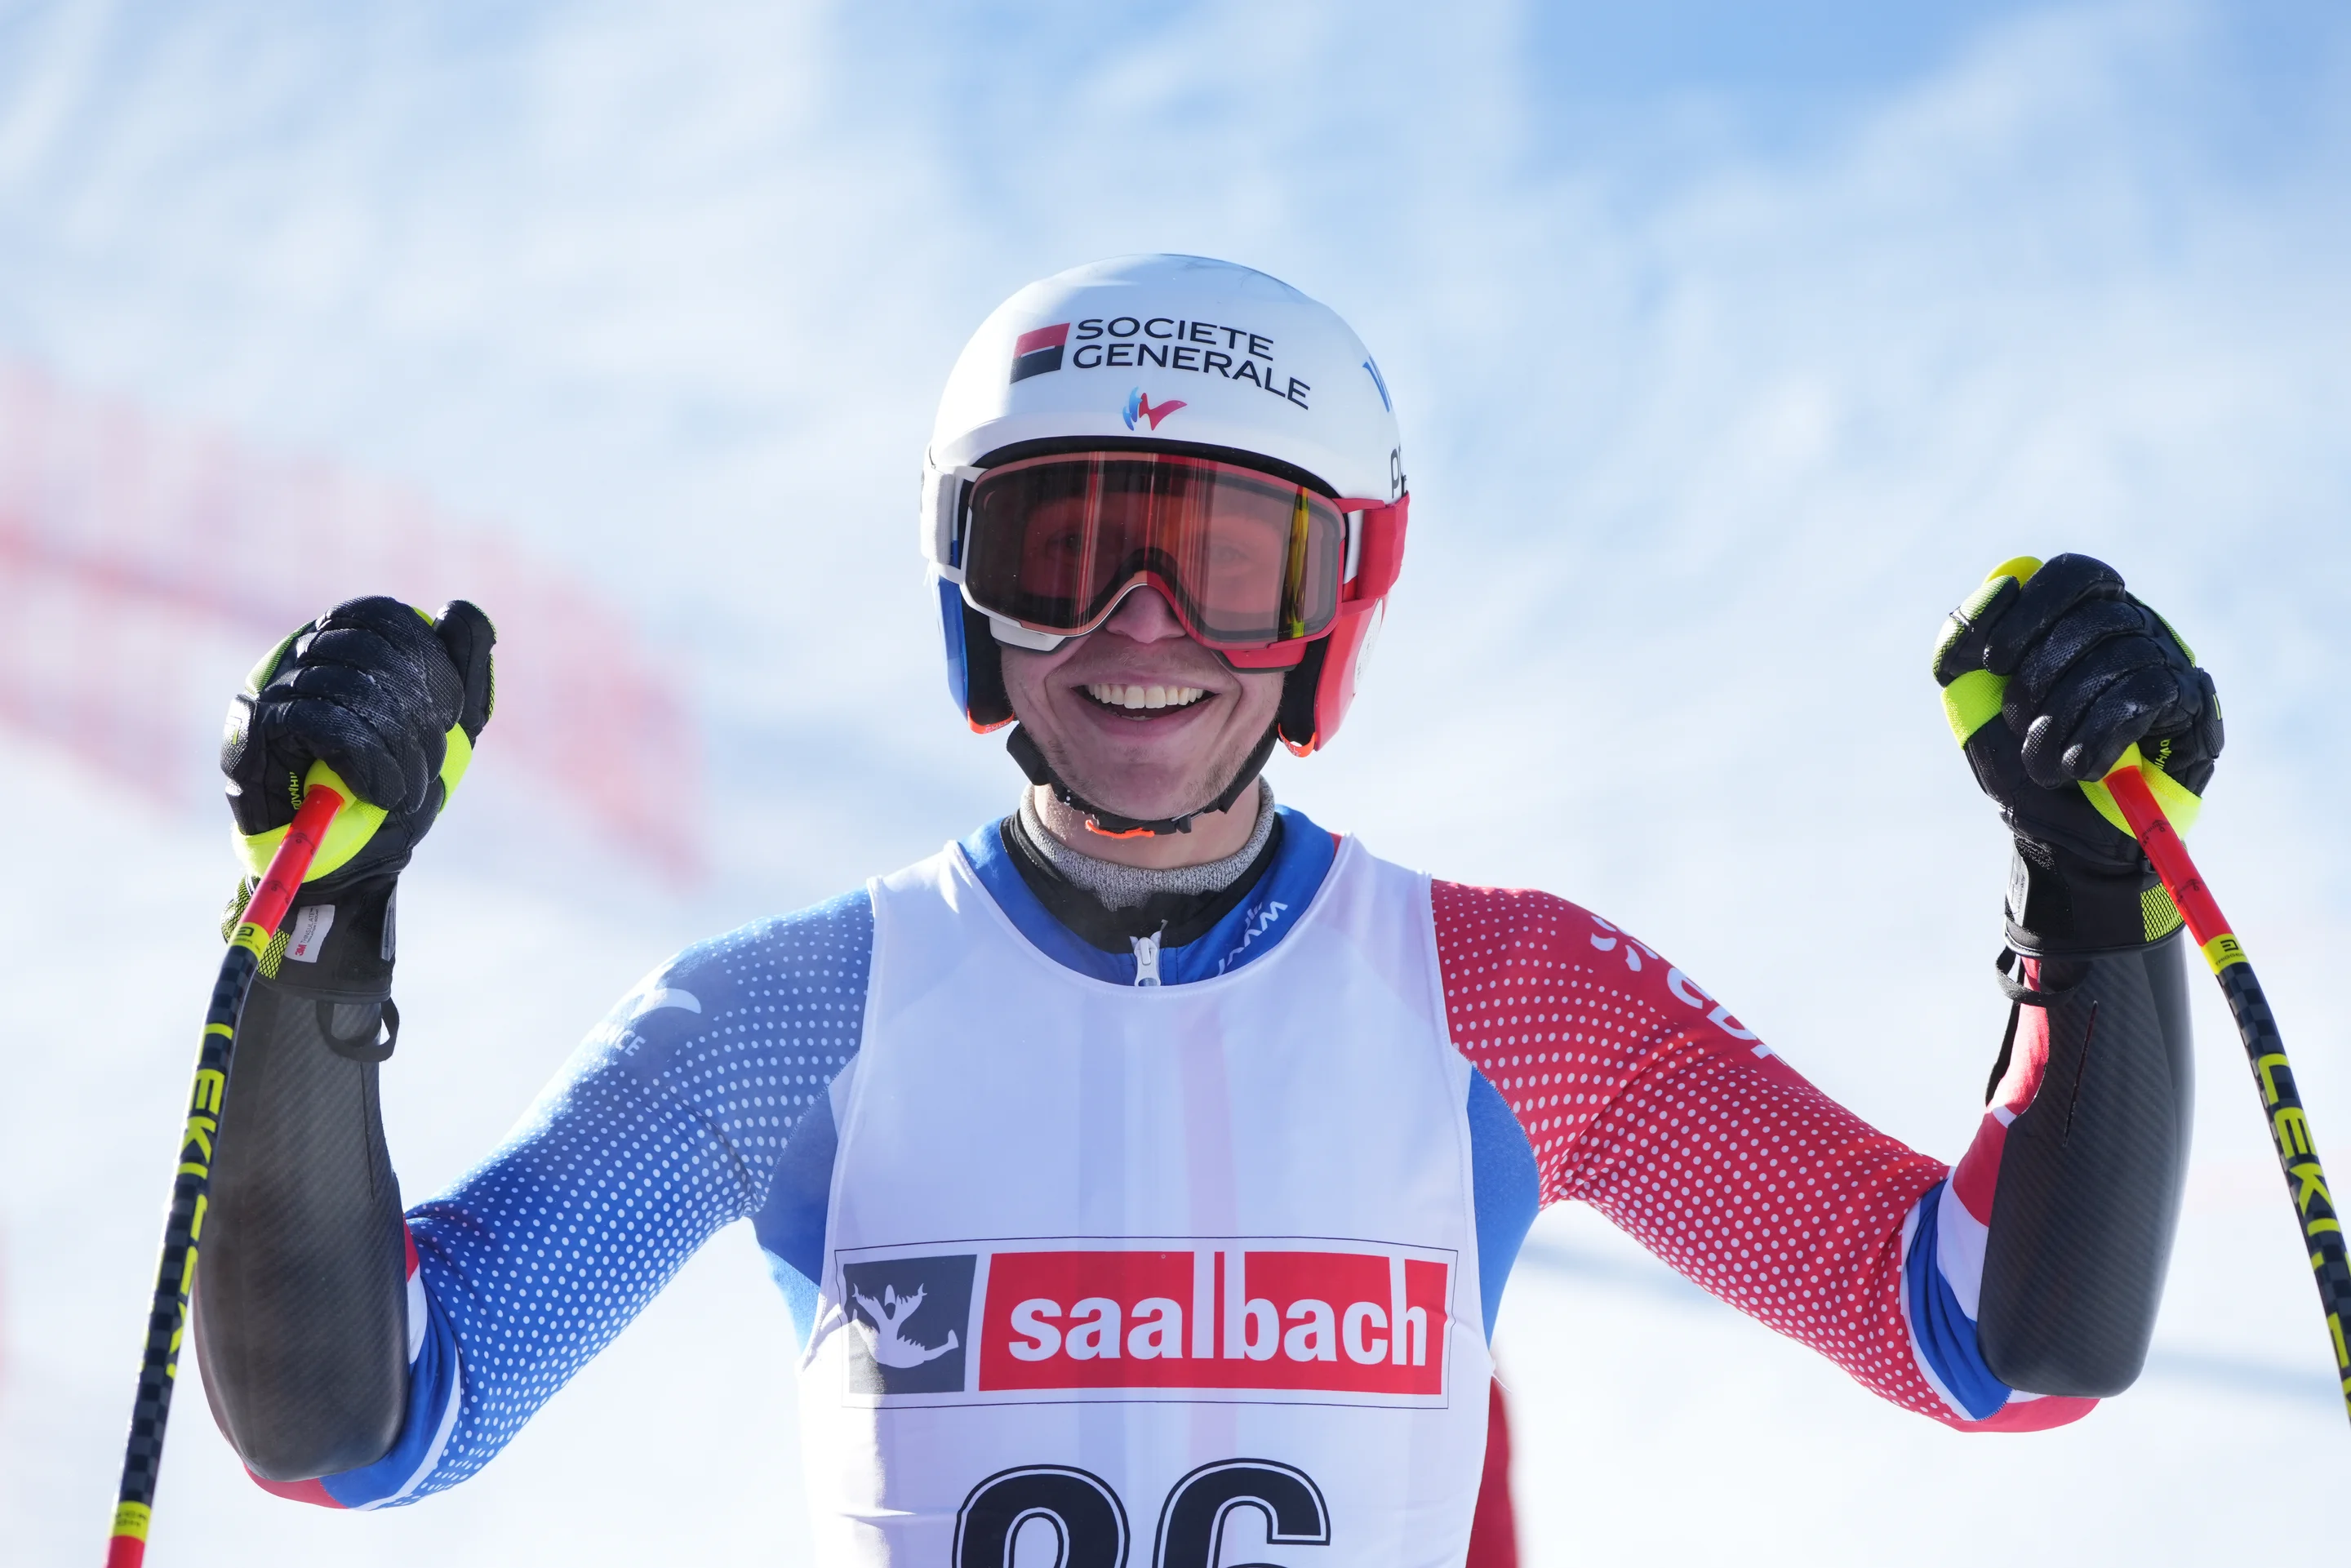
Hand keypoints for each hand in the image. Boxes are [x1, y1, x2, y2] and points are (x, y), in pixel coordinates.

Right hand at [222, 597, 495, 890]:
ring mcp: (267, 691)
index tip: (449, 713)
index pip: (381, 615)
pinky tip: (382, 792)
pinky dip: (369, 763)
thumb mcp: (445, 730)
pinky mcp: (252, 735)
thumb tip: (460, 610)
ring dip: (399, 749)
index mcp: (338, 644)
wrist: (347, 865)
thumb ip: (460, 670)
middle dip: (418, 715)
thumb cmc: (389, 791)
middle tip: (431, 764)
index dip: (426, 660)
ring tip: (407, 789)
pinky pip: (323, 724)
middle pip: (368, 651)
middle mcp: (295, 657)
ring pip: (348, 689)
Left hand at [1933, 554, 2220, 948]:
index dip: (2029, 608)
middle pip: (2095, 615)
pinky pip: (2145, 697)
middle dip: (2040, 674)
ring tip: (2046, 762)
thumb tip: (2001, 585)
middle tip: (2015, 720)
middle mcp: (2134, 631)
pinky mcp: (2194, 708)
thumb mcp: (1972, 707)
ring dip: (2065, 717)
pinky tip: (2081, 769)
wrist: (2064, 840)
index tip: (1991, 659)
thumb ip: (1961, 644)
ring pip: (2120, 657)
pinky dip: (2098, 737)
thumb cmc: (2021, 766)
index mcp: (2081, 619)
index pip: (2071, 574)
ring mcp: (2168, 665)